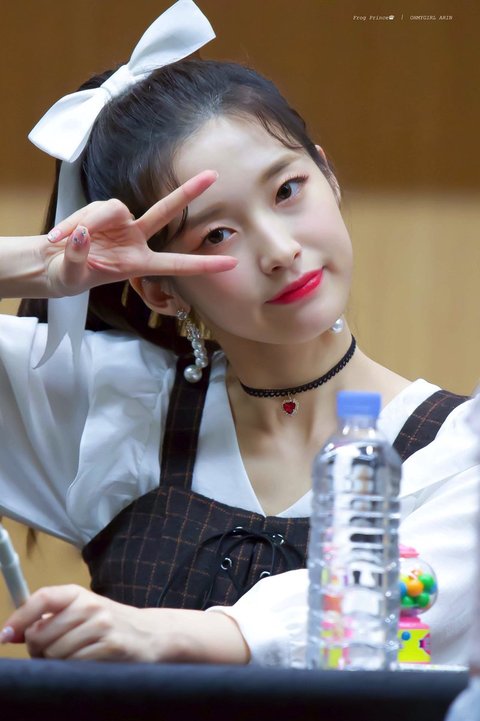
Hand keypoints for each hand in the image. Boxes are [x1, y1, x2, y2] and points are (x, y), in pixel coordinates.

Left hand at [0, 584, 249, 663]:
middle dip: (40, 651)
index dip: (20, 617)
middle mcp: (91, 605)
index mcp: (80, 594)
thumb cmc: (110, 625)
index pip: (42, 598)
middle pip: (42, 634)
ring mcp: (103, 626)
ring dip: (58, 663)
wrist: (153, 635)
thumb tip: (15, 633)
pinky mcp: (112, 647)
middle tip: (52, 654)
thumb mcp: (83, 612)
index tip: (7, 635)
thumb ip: (52, 618)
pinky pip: (76, 665)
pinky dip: (76, 670)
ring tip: (75, 658)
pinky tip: (89, 664)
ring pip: (56, 653)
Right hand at [44, 170, 236, 296]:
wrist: (51, 264)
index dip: (203, 265)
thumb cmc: (66, 277)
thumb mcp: (69, 276)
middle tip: (213, 175)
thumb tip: (80, 234)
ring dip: (90, 222)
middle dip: (187, 193)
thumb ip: (77, 257)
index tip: (232, 263)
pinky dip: (74, 222)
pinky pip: (92, 210)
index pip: (176, 265)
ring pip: (112, 209)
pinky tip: (59, 237)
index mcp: (137, 264)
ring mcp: (119, 224)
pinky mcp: (100, 213)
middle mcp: (134, 240)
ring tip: (64, 240)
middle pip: (165, 212)